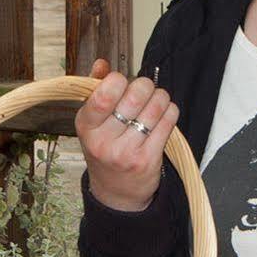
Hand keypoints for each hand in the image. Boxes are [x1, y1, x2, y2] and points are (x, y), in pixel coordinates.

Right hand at [75, 57, 178, 212]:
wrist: (116, 192)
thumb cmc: (105, 149)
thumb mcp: (92, 122)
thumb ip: (96, 90)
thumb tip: (102, 64)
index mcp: (86, 126)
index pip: (103, 95)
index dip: (118, 80)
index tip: (121, 82)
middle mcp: (103, 142)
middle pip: (135, 96)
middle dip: (144, 85)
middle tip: (144, 90)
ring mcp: (126, 153)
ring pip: (155, 106)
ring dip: (160, 97)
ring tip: (156, 101)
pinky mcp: (148, 160)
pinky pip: (168, 121)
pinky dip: (170, 111)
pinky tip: (164, 114)